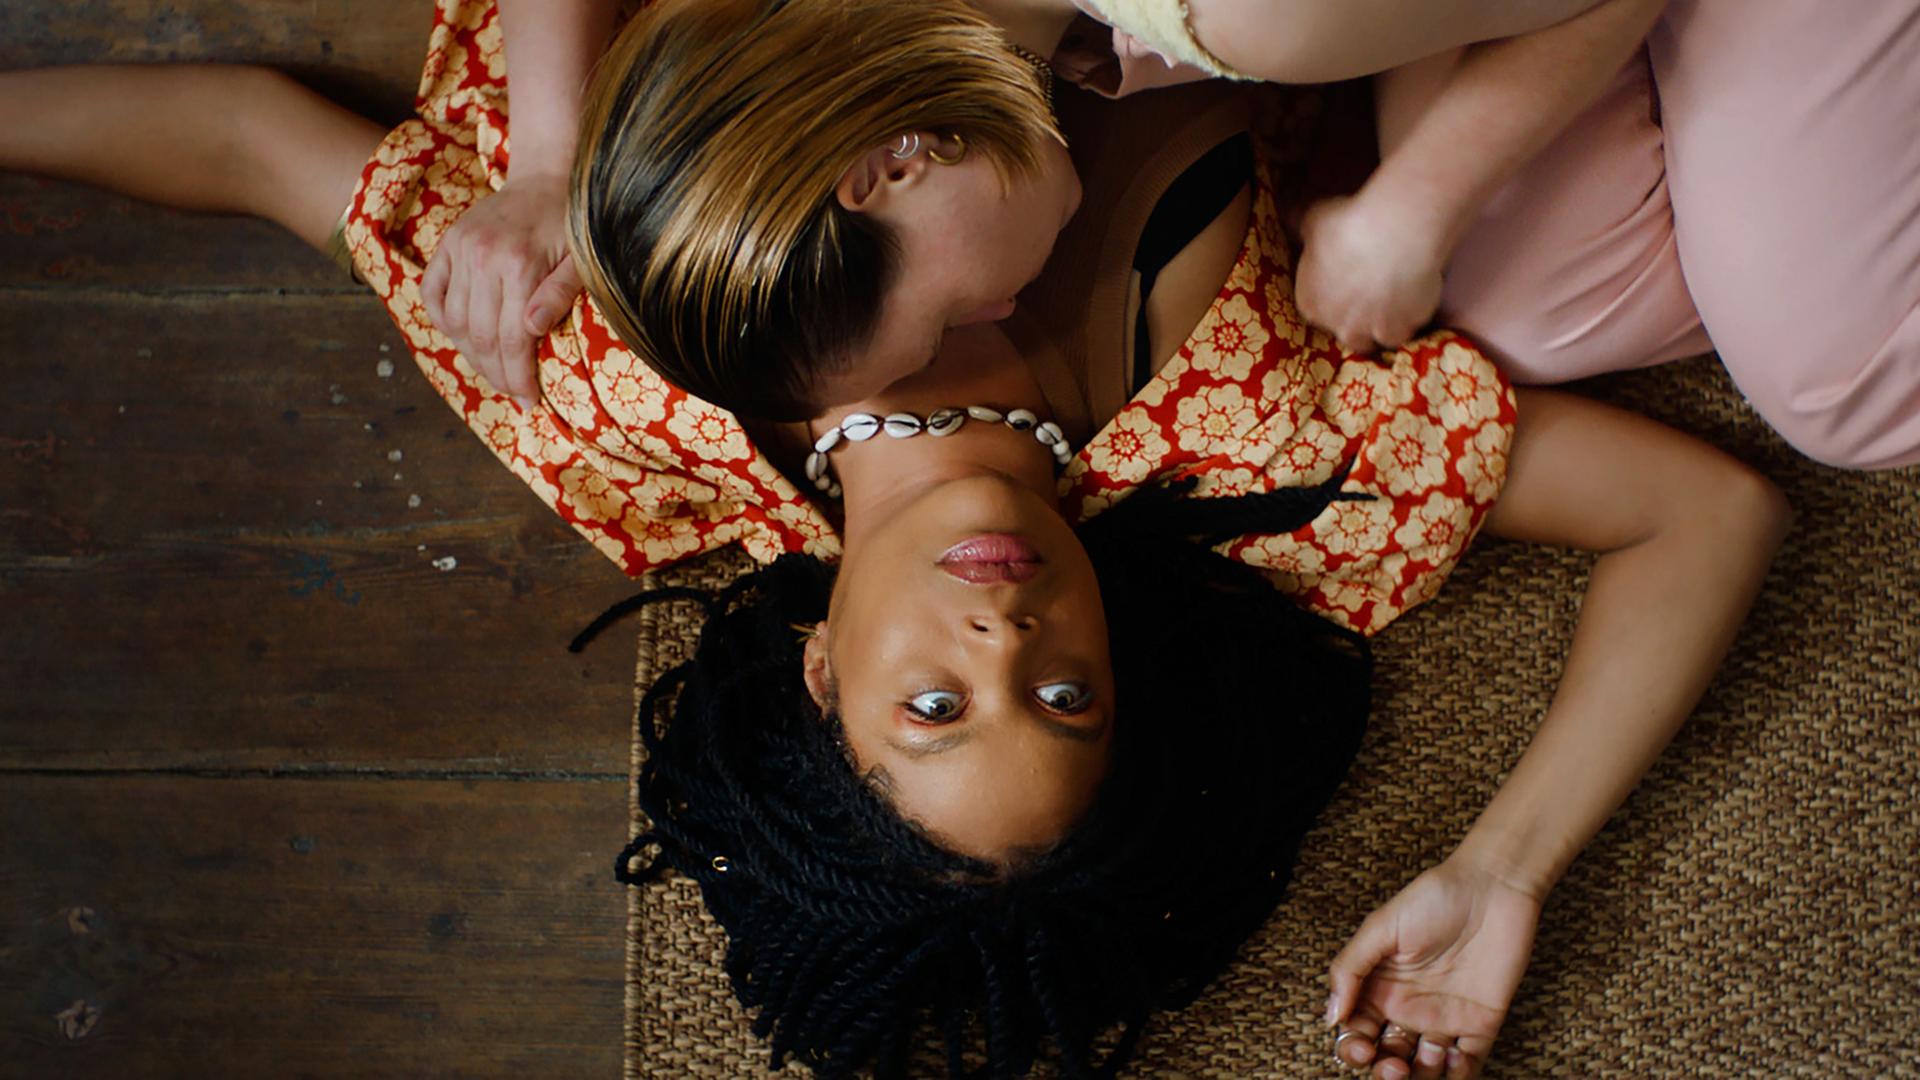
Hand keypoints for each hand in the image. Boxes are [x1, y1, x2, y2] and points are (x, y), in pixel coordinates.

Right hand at [420, 171, 581, 407]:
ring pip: (454, 321)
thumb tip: (531, 331)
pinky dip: (442, 321)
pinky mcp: (447, 243)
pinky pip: (432, 294)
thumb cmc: (573, 226)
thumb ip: (559, 295)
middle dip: (497, 374)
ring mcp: (460, 248)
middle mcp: (483, 257)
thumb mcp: (582, 261)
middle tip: (513, 392)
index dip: (518, 376)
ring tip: (493, 370)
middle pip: (480, 336)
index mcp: (520, 265)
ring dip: (471, 354)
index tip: (529, 400)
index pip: (512, 339)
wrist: (547, 178)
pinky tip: (463, 338)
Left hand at [1293, 193, 1446, 354]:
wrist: (1393, 234)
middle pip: (1348, 332)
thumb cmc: (1347, 225)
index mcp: (1311, 305)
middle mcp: (1338, 326)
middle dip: (1357, 319)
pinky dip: (1412, 315)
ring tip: (1397, 299)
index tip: (1347, 283)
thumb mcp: (1313, 219)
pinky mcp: (1405, 327)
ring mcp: (1372, 331)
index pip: (1318, 310)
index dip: (1334, 298)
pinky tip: (1417, 294)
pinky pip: (1408, 327)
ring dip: (1385, 324)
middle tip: (1372, 294)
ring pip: (1379, 337)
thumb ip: (1300, 224)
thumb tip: (1290, 216)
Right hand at [1325, 855, 1543, 1079]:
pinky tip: (1454, 1058)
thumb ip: (1350, 969)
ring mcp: (1445, 1018)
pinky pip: (1469, 1064)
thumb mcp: (1380, 927)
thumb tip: (1331, 1016)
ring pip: (1425, 1068)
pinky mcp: (1481, 1023)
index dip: (1353, 1049)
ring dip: (1419, 1076)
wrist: (1492, 888)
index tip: (1361, 1047)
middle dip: (1384, 1071)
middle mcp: (1409, 1009)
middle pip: (1387, 1056)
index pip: (1357, 1033)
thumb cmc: (1433, 898)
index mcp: (1380, 988)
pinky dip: (1459, 1074)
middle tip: (1391, 1065)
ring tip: (1423, 1059)